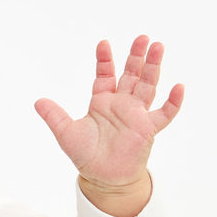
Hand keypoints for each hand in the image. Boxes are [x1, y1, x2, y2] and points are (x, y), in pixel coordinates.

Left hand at [34, 36, 183, 205]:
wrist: (102, 178)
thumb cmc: (86, 155)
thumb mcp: (66, 133)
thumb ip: (54, 115)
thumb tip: (37, 101)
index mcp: (102, 101)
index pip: (105, 74)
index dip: (104, 60)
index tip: (103, 43)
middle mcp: (121, 104)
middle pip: (131, 74)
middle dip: (136, 56)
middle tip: (142, 38)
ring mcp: (137, 114)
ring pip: (148, 85)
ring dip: (153, 67)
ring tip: (158, 47)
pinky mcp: (148, 128)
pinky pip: (164, 113)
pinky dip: (173, 102)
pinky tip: (179, 87)